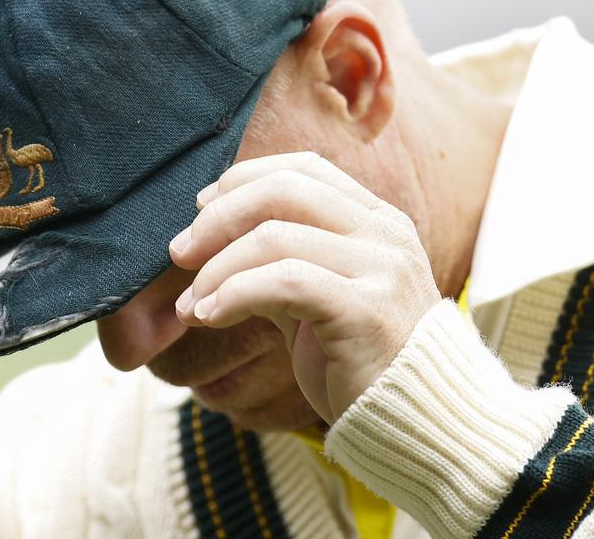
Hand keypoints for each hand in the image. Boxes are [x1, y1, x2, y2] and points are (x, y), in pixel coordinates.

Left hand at [171, 151, 440, 425]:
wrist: (414, 425)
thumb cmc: (357, 360)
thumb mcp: (314, 297)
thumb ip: (276, 261)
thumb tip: (201, 240)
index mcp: (375, 219)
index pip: (301, 168)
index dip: (241, 180)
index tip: (198, 210)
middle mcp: (384, 233)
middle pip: (283, 189)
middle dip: (218, 217)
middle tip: (179, 253)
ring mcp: (383, 268)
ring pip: (274, 237)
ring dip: (215, 269)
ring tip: (189, 306)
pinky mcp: (368, 311)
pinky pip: (284, 282)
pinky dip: (234, 293)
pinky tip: (209, 315)